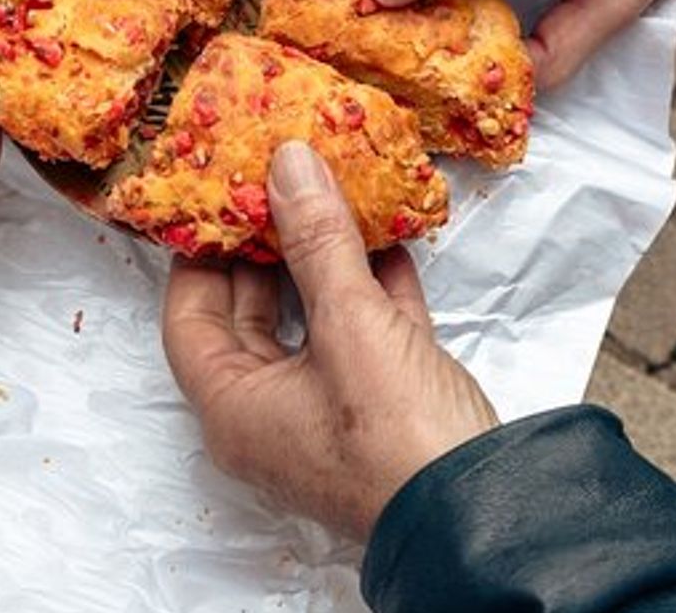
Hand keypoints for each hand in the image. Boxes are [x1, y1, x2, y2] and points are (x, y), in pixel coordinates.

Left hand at [163, 141, 496, 538]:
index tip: (213, 199)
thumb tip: (288, 167)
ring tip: (332, 201)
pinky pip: (366, 339)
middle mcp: (272, 416)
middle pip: (251, 317)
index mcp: (235, 408)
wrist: (485, 509)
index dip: (199, 257)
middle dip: (268, 250)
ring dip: (327, 265)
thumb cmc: (398, 437)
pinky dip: (374, 292)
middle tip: (276, 188)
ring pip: (314, 324)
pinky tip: (389, 244)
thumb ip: (317, 241)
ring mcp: (328, 415)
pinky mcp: (383, 411)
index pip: (189, 320)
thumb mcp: (351, 324)